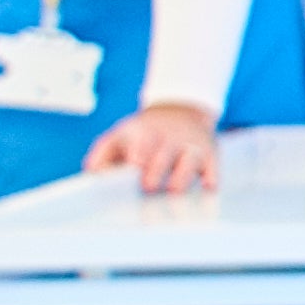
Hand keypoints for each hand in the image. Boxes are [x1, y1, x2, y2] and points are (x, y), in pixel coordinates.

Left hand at [82, 98, 222, 198]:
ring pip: (189, 161)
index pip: (141, 140)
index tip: (134, 163)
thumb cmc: (144, 135)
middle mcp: (168, 138)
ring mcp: (190, 147)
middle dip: (156, 170)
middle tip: (147, 186)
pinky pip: (213, 169)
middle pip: (164, 153)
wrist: (182, 112)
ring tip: (172, 192)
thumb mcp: (120, 136)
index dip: (138, 152)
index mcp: (142, 133)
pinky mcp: (210, 155)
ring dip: (181, 178)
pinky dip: (210, 180)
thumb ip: (101, 156)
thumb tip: (91, 176)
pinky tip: (205, 188)